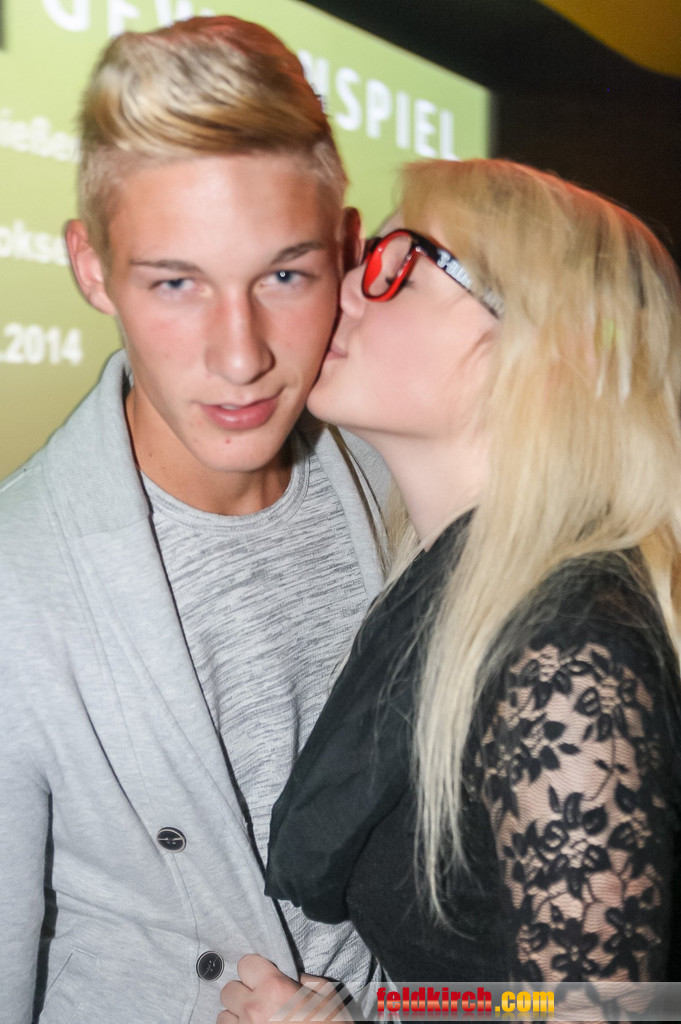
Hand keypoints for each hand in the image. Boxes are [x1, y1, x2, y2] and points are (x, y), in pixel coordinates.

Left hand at [218, 954, 353, 1022]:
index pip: (245, 964)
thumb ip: (305, 980)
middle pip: (229, 990)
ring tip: (254, 1021)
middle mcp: (254, 1008)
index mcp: (274, 987)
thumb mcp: (326, 996)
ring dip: (236, 1016)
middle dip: (243, 993)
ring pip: (223, 1015)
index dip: (255, 969)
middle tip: (259, 1000)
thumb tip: (291, 977)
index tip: (262, 976)